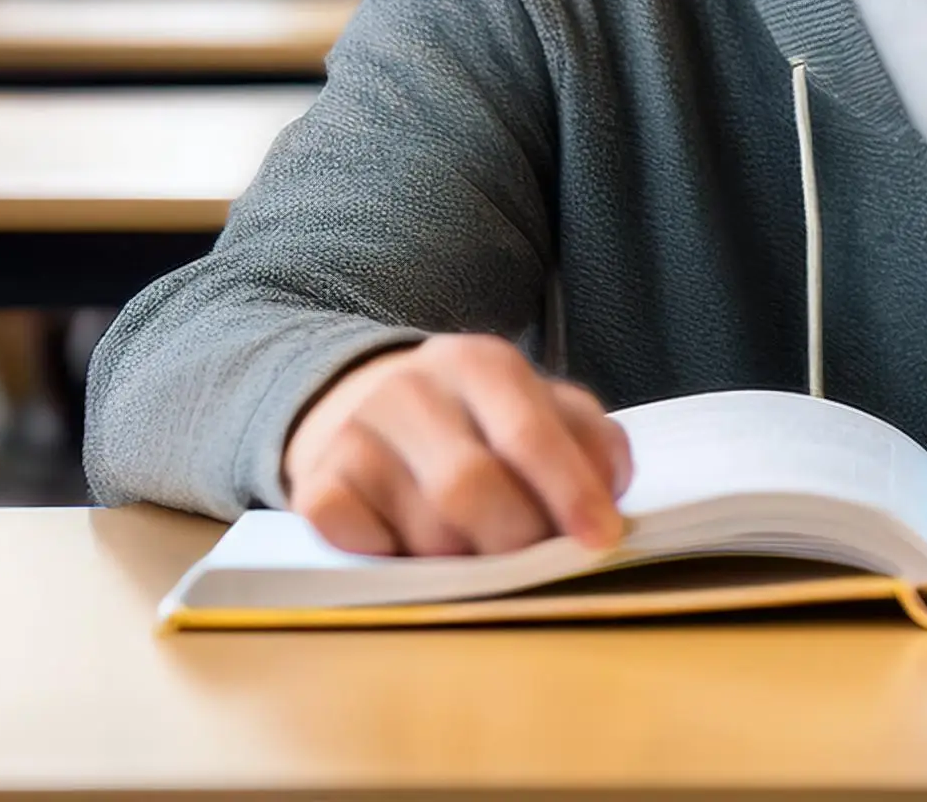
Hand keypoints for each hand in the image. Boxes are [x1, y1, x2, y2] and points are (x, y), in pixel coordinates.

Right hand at [282, 334, 631, 557]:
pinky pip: (361, 546)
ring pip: (422, 530)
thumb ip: (585, 436)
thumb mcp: (532, 403)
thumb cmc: (467, 416)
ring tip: (472, 549)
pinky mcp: (314, 483)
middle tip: (533, 560)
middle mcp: (412, 389)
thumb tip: (612, 484)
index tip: (601, 538)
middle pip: (472, 488)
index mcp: (481, 363)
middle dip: (514, 539)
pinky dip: (394, 562)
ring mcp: (356, 435)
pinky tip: (407, 547)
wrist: (354, 397)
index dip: (570, 491)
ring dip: (460, 561)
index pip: (530, 433)